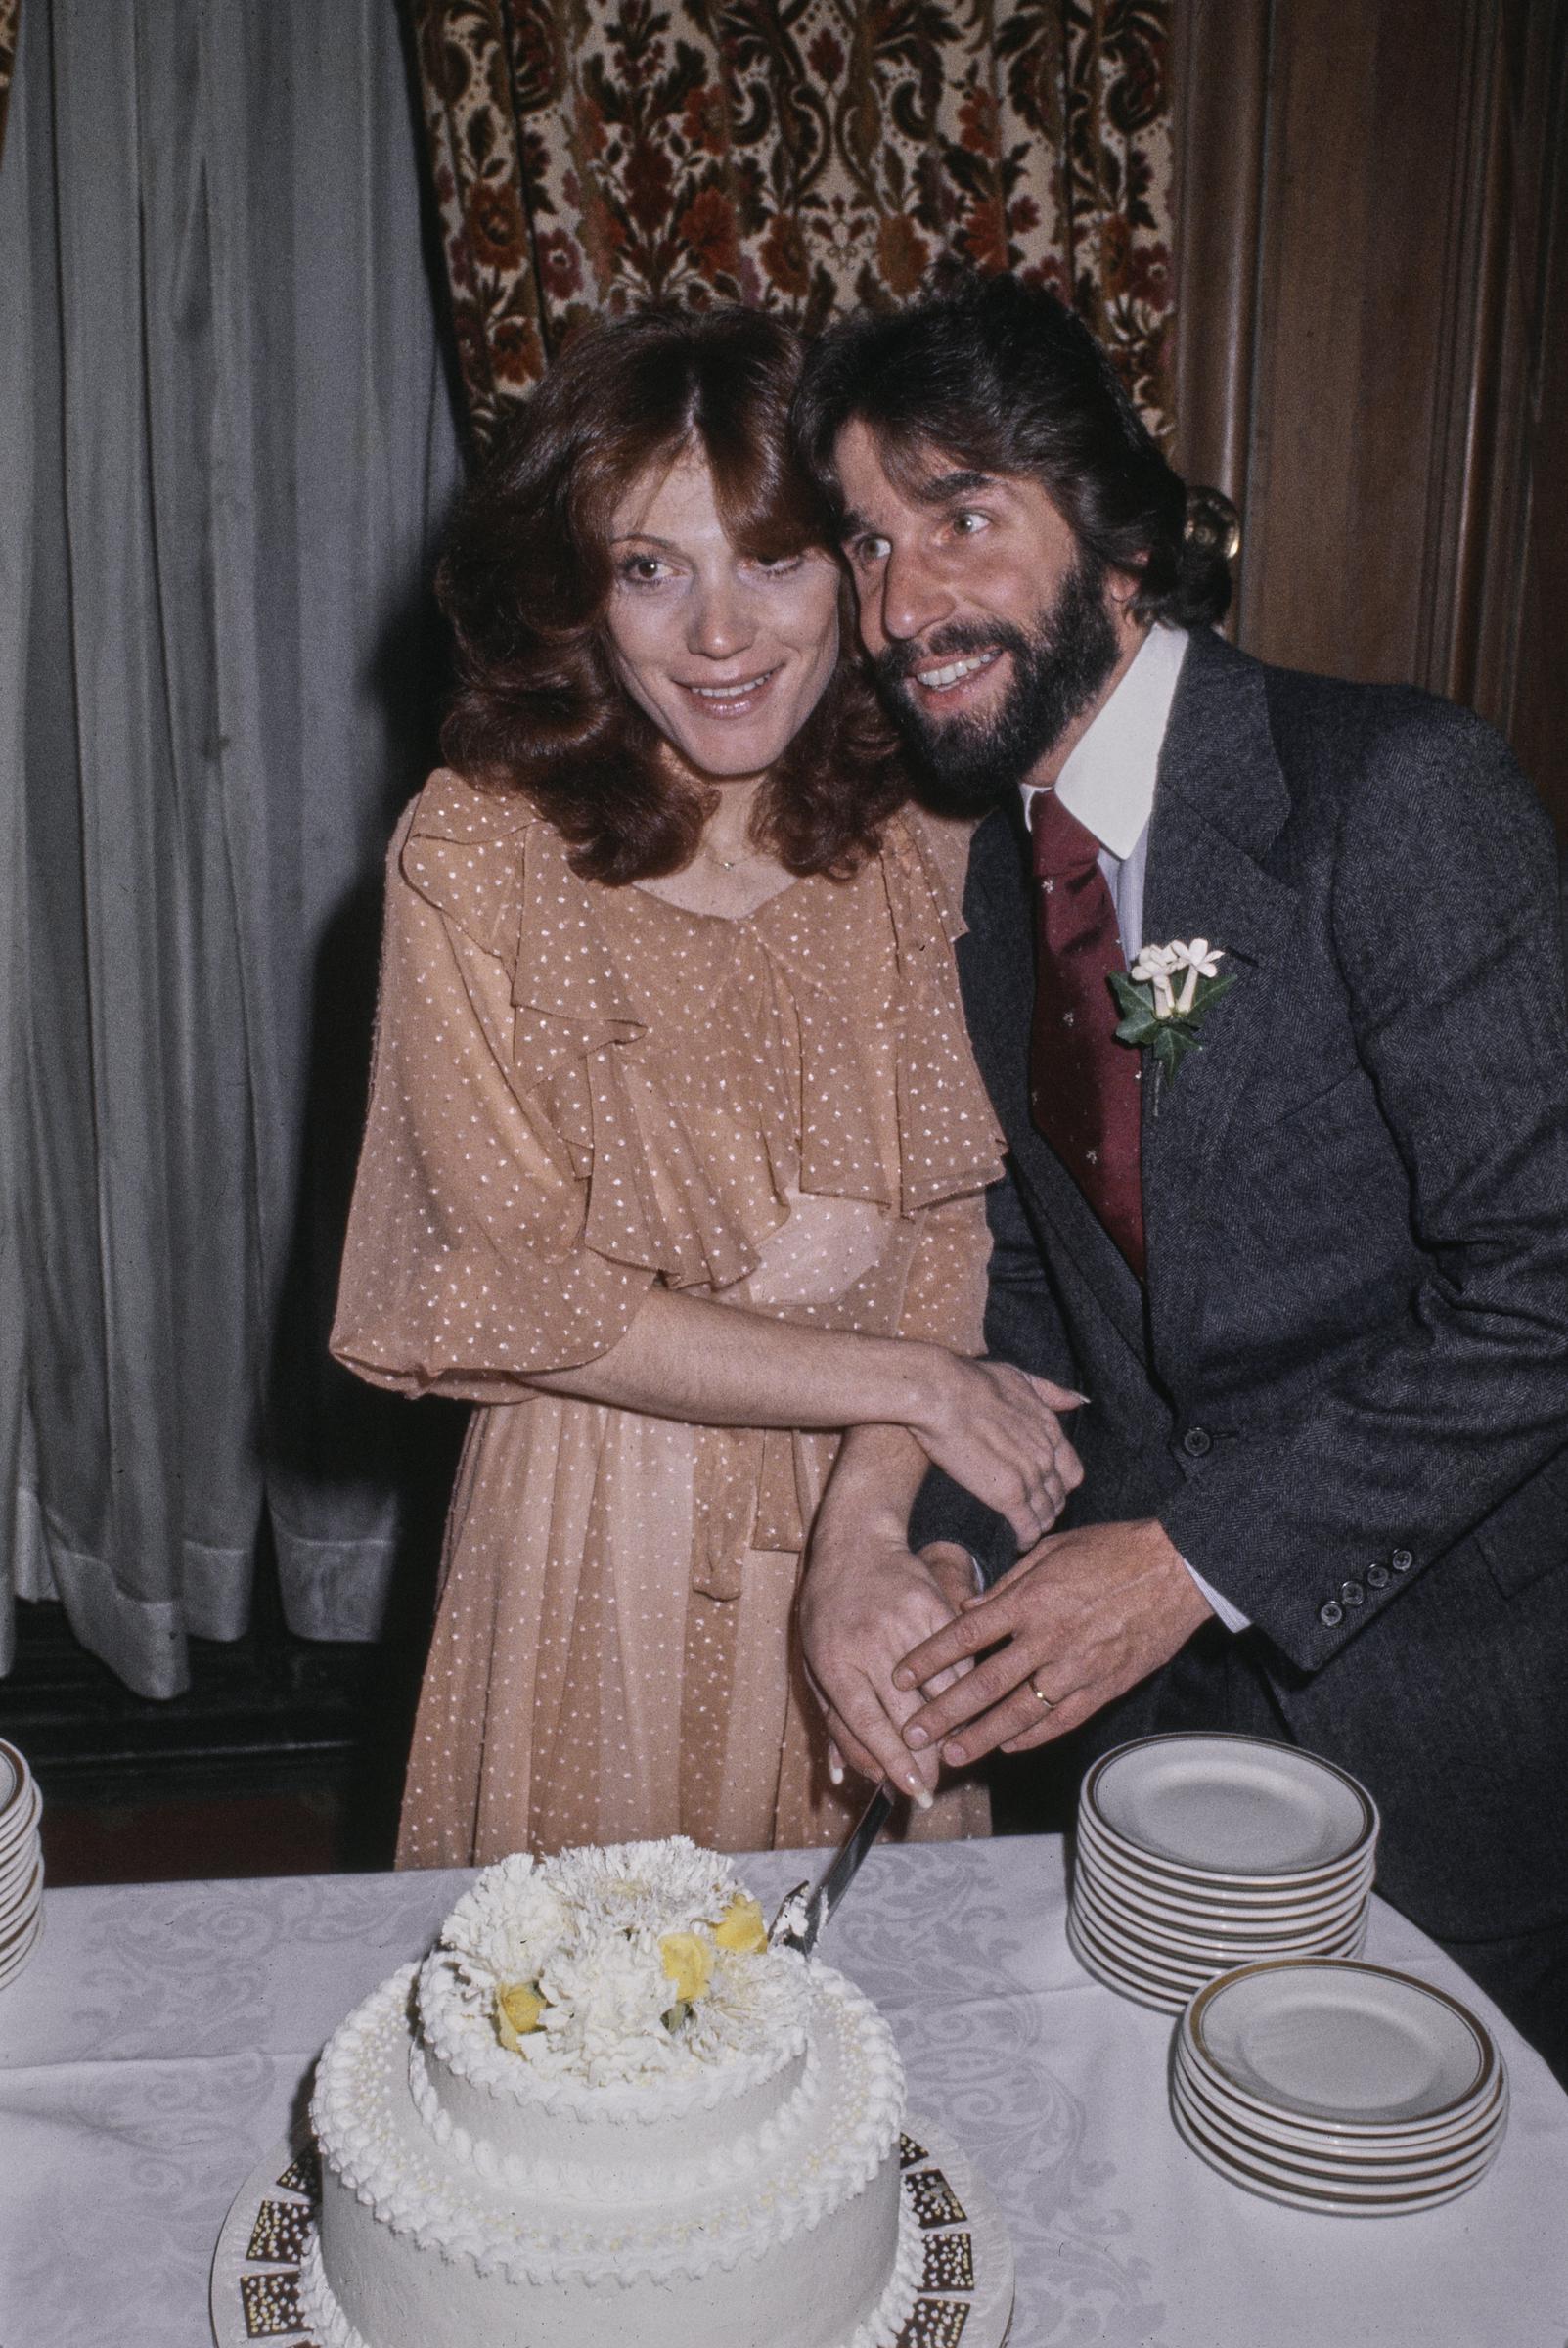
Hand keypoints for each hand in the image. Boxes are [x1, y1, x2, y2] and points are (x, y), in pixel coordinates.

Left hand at [798, 1532, 981, 1805]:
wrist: (856, 1545)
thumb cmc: (828, 1612)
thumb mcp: (815, 1663)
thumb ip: (832, 1719)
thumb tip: (845, 1774)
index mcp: (835, 1660)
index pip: (868, 1722)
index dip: (893, 1761)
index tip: (912, 1791)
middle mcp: (871, 1644)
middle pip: (908, 1714)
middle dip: (925, 1758)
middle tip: (934, 1786)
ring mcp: (906, 1625)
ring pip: (941, 1691)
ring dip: (950, 1727)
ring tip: (952, 1750)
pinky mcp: (935, 1608)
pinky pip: (958, 1660)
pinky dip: (963, 1688)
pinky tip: (964, 1706)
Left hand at [890, 1520, 1213, 1766]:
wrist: (1177, 1569)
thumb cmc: (1112, 1550)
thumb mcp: (1051, 1550)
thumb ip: (1006, 1585)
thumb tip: (967, 1609)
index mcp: (1030, 1599)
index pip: (964, 1636)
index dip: (928, 1660)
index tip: (900, 1678)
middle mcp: (1048, 1638)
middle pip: (983, 1685)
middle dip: (942, 1713)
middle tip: (912, 1735)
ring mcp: (1078, 1667)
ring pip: (1020, 1713)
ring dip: (982, 1737)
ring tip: (953, 1755)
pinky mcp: (1104, 1686)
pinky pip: (1061, 1719)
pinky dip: (1031, 1737)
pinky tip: (1008, 1747)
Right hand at [907, 1355, 1085, 1547]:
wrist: (943, 1394)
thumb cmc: (972, 1381)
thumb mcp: (1020, 1378)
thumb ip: (1051, 1392)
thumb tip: (1078, 1400)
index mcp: (1050, 1430)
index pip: (1071, 1472)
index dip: (1059, 1485)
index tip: (1046, 1491)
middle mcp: (1046, 1456)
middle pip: (1059, 1496)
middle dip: (1049, 1507)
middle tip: (1032, 1514)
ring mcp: (1030, 1477)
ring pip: (1045, 1514)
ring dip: (1037, 1525)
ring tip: (1024, 1530)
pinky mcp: (1007, 1495)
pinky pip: (1027, 1527)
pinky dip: (1025, 1538)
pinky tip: (1018, 1543)